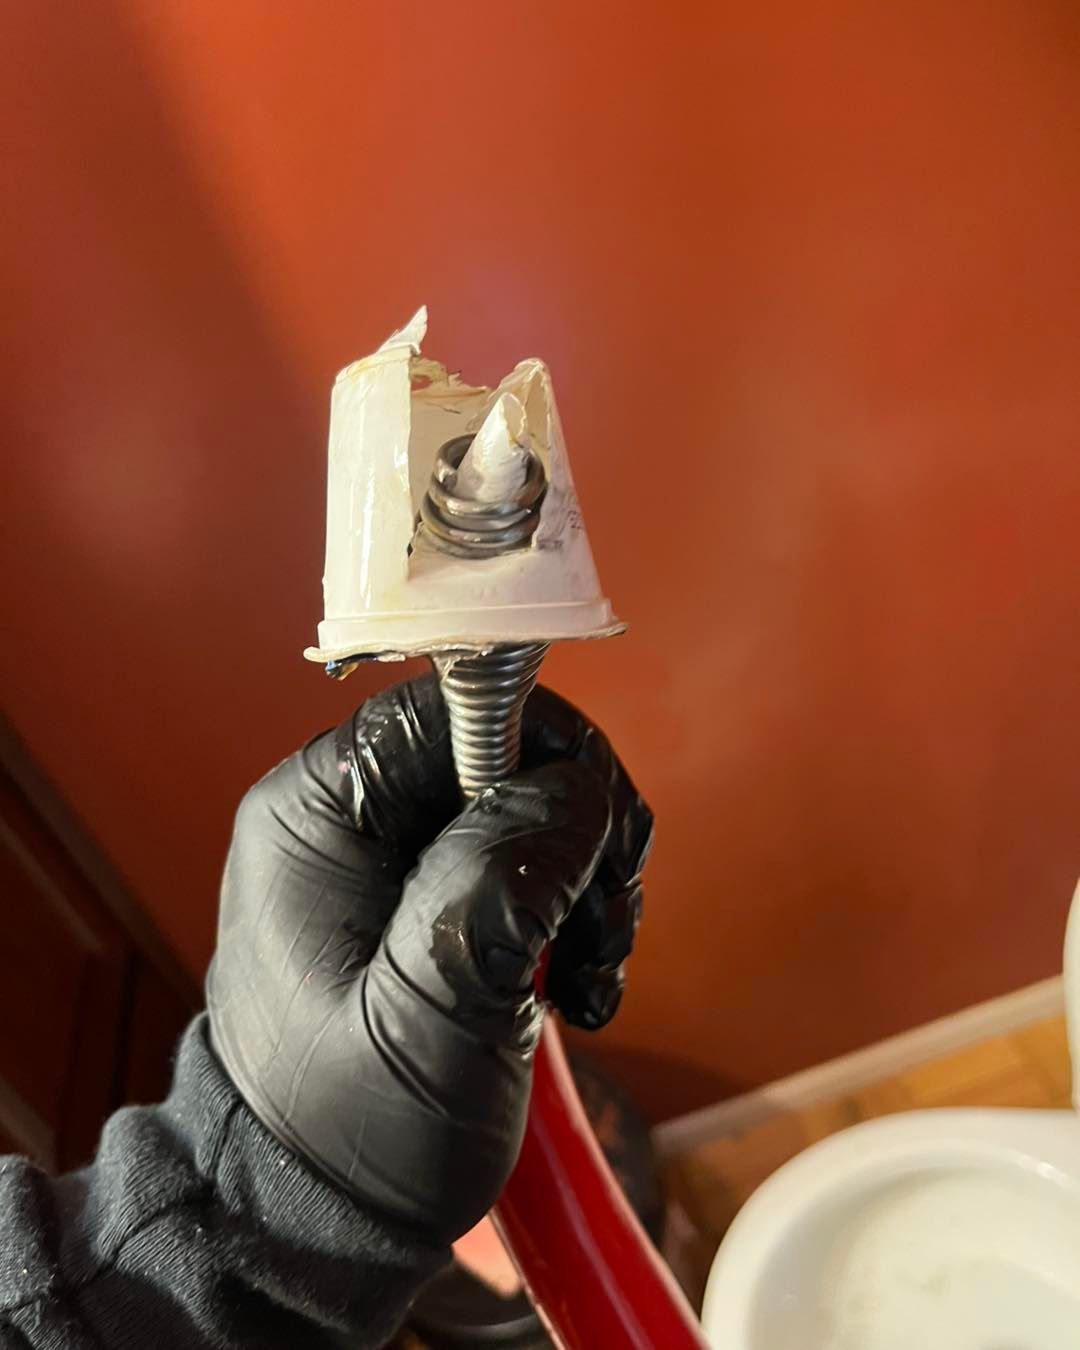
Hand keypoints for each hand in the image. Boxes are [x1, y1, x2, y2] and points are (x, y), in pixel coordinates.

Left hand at [206, 675, 651, 1245]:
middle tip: (605, 930)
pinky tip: (577, 986)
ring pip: (531, 806)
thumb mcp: (429, 1013)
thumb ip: (496, 885)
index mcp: (321, 812)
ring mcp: (392, 860)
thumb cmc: (347, 1133)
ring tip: (591, 976)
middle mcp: (353, 817)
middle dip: (581, 832)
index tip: (599, 846)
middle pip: (507, 751)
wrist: (318, 1218)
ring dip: (588, 881)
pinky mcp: (430, 901)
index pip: (456, 705)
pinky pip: (526, 863)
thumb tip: (574, 789)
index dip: (549, 754)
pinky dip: (572, 915)